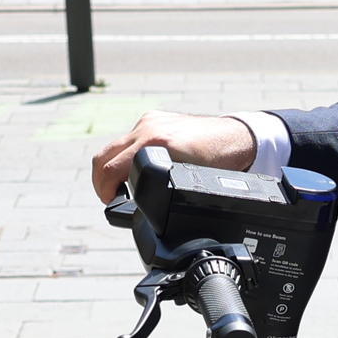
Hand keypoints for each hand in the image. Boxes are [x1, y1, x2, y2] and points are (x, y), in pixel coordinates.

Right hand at [90, 109, 256, 206]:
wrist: (236, 136)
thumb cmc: (221, 164)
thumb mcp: (190, 185)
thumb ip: (165, 197)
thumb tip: (143, 219)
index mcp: (157, 144)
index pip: (111, 169)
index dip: (106, 192)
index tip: (113, 203)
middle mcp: (149, 129)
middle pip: (103, 158)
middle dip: (101, 183)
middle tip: (110, 199)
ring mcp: (149, 121)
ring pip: (114, 148)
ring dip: (113, 168)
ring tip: (122, 187)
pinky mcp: (152, 118)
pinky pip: (130, 138)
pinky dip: (128, 155)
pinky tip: (140, 167)